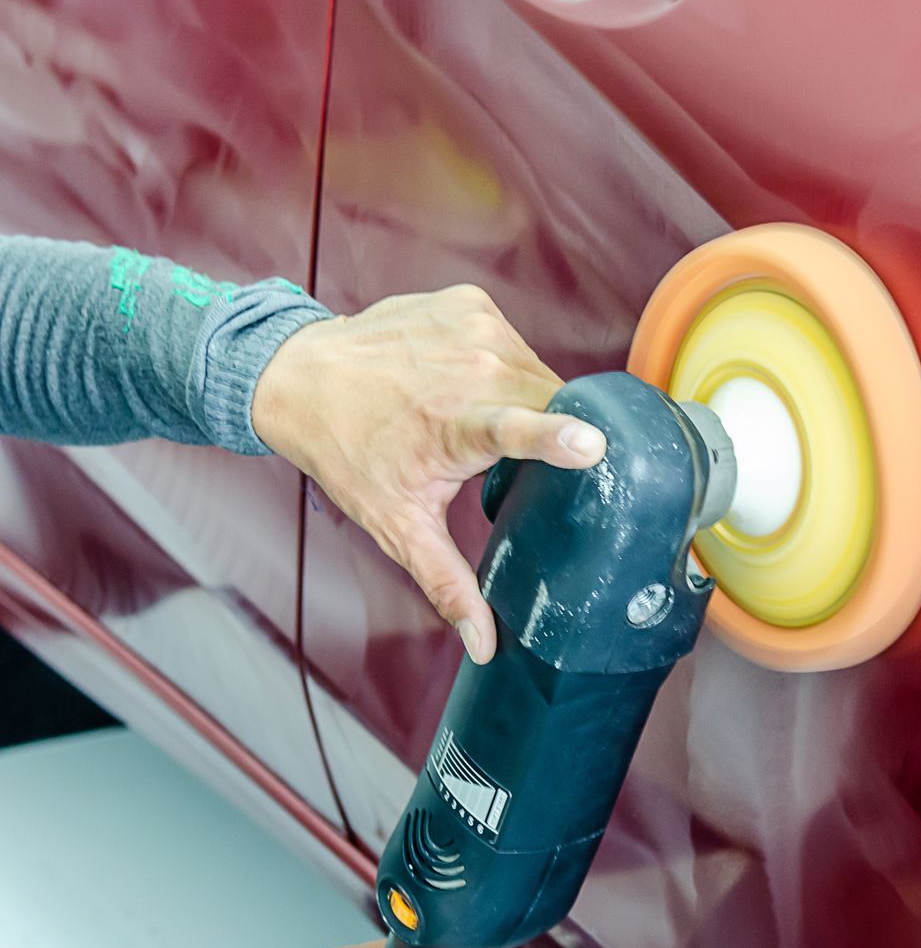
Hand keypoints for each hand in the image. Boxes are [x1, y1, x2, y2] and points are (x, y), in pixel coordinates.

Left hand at [253, 284, 605, 662]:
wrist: (298, 376)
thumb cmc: (348, 452)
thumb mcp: (396, 525)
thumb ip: (448, 583)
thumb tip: (487, 645)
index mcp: (455, 427)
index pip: (519, 430)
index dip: (559, 437)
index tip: (595, 444)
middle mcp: (468, 368)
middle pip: (551, 402)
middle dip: (548, 428)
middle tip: (504, 454)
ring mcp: (471, 328)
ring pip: (538, 371)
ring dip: (523, 396)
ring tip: (474, 413)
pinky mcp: (470, 302)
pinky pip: (513, 341)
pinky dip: (499, 362)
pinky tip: (459, 376)